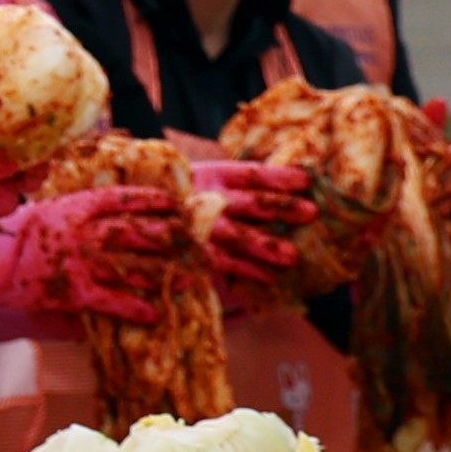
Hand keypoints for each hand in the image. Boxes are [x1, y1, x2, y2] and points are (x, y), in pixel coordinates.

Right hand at [0, 184, 190, 325]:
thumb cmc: (17, 236)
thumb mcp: (50, 209)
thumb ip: (82, 208)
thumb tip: (117, 206)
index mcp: (77, 207)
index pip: (126, 199)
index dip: (156, 202)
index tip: (177, 204)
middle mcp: (84, 232)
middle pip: (140, 232)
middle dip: (173, 238)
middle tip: (196, 244)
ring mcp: (81, 262)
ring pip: (135, 267)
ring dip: (166, 274)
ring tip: (189, 278)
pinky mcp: (75, 292)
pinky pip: (114, 300)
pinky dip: (137, 307)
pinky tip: (154, 312)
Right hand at [185, 155, 318, 296]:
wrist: (139, 217)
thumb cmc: (187, 202)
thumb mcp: (208, 185)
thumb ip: (244, 189)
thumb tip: (299, 188)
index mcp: (211, 175)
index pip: (251, 174)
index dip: (278, 176)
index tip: (307, 181)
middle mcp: (204, 197)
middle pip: (248, 201)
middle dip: (280, 207)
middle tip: (311, 212)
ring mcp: (195, 224)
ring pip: (235, 233)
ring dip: (265, 244)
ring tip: (292, 256)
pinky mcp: (190, 249)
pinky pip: (220, 260)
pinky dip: (246, 268)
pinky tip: (269, 277)